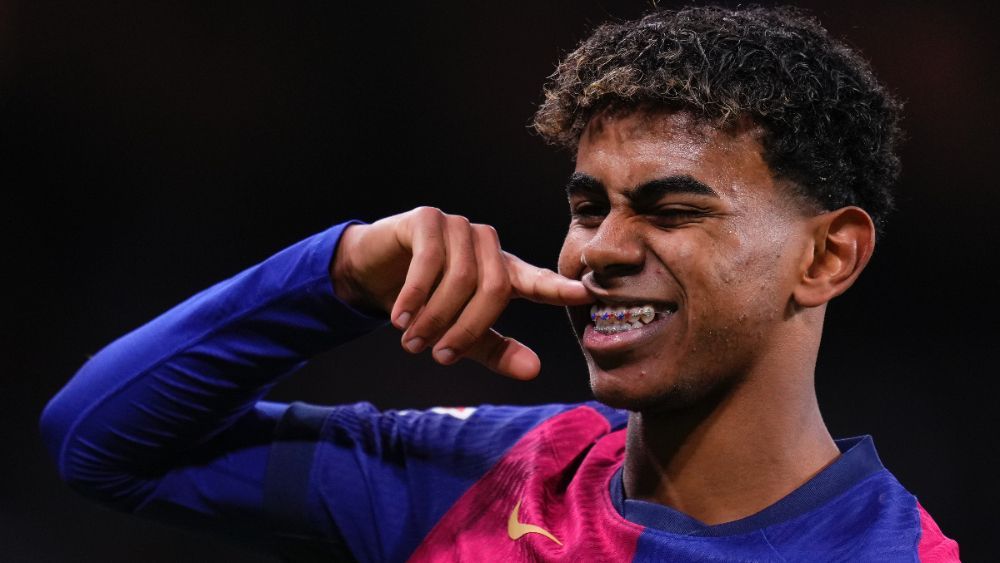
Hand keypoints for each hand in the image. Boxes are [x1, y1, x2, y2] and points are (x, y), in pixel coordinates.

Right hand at [332, 207, 591, 379]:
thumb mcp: (460, 333)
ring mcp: (458, 228)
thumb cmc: (426, 303)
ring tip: (412, 341)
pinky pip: (430, 259)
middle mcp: (486, 245)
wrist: (373, 274)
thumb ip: (497, 350)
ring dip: (435, 317)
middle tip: (439, 355)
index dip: (560, 288)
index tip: (586, 294)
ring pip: (461, 277)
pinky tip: (400, 316)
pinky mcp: (427, 219)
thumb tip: (533, 371)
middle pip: (494, 289)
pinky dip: (415, 294)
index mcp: (503, 271)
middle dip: (465, 328)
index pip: (538, 281)